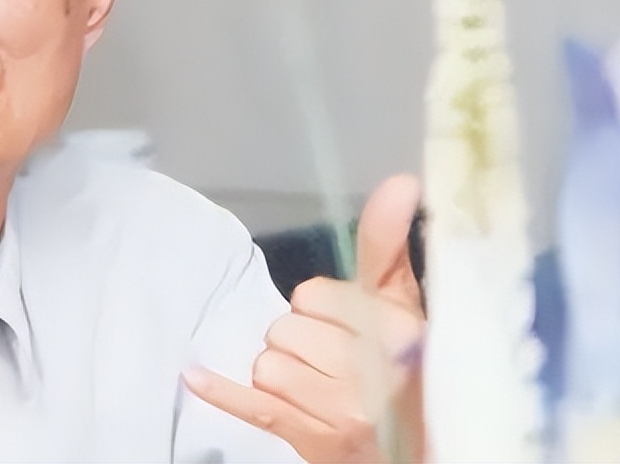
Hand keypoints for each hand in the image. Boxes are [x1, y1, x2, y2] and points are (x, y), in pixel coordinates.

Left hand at [183, 174, 426, 462]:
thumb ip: (390, 244)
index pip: (312, 295)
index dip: (324, 308)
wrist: (424, 448)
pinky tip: (195, 376)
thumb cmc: (411, 372)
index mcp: (398, 328)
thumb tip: (399, 181)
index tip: (349, 327)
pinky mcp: (313, 441)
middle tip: (337, 364)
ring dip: (285, 374)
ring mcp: (341, 409)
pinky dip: (222, 392)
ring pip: (267, 364)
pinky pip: (252, 405)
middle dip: (303, 342)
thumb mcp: (408, 307)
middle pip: (285, 329)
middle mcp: (370, 368)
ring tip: (321, 389)